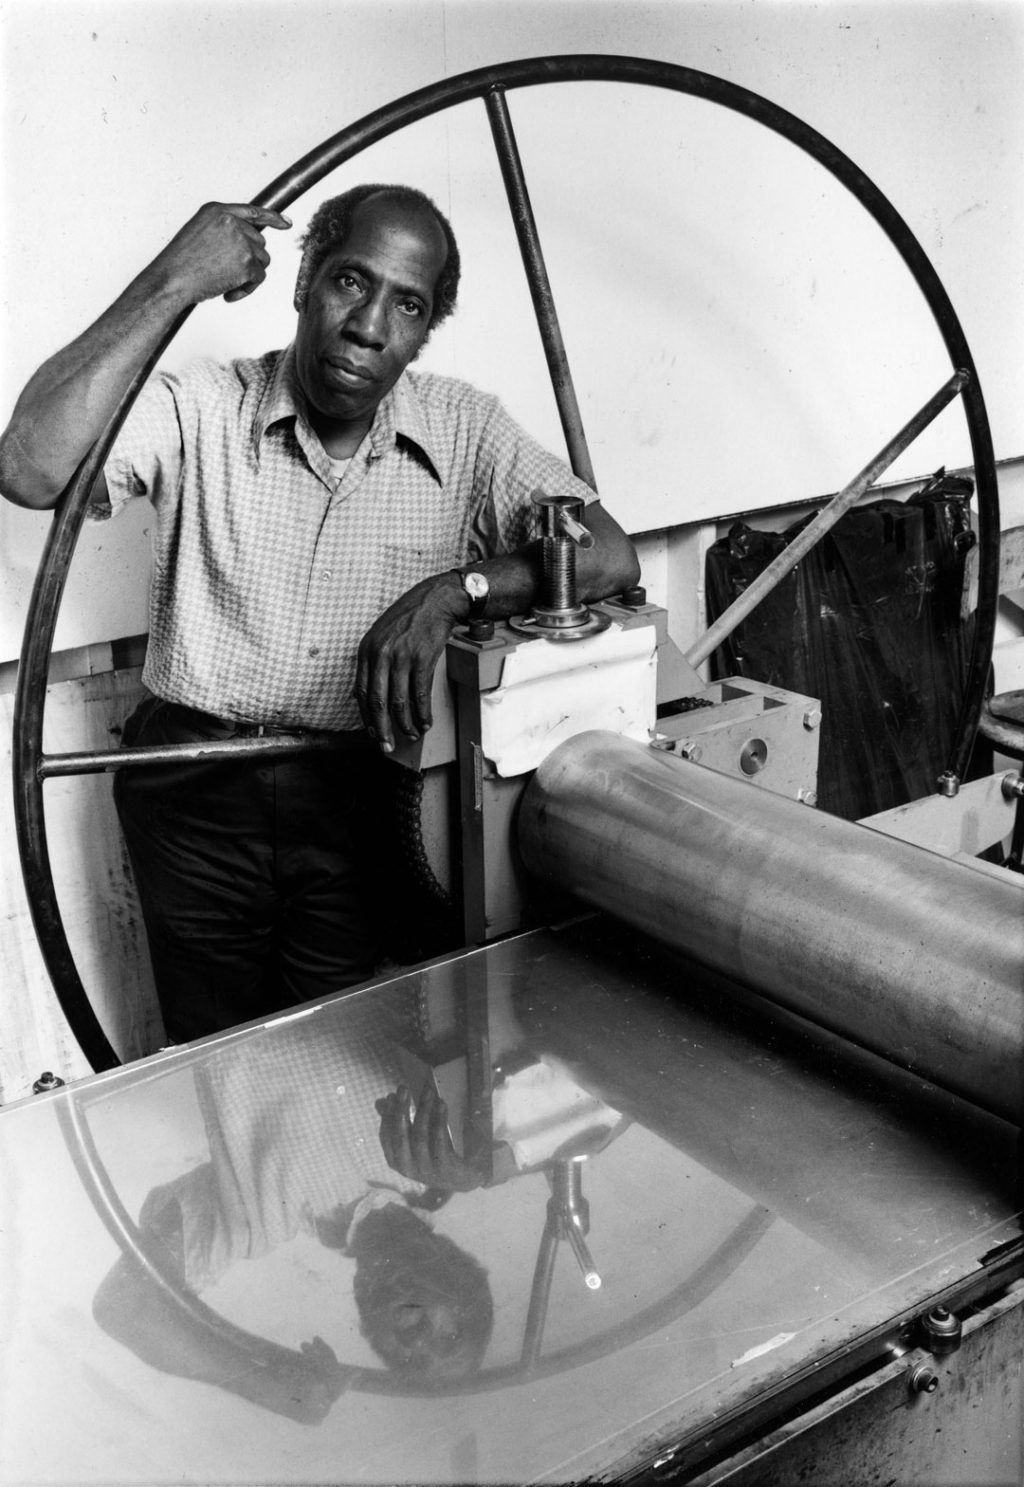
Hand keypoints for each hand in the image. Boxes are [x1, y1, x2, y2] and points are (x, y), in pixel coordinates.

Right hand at [153, 201, 291, 305]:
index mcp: (217, 210)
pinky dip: (246, 289)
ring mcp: (241, 241)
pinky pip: (259, 277)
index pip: (251, 211)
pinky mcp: (247, 262)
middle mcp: (231, 222)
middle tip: (227, 274)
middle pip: (259, 242)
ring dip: (248, 275)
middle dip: (249, 260)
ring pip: (262, 260)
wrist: (172, 279)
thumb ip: (223, 231)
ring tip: (225, 282)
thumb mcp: (199, 233)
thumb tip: (250, 242)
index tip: (286, 223)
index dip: (272, 218)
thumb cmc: (180, 262)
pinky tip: (227, 293)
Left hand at [354, 574, 463, 752]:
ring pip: (399, 702)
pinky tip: (426, 723)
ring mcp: (401, 656)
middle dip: (383, 729)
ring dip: (406, 724)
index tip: (373, 734)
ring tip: (412, 735)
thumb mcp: (380, 636)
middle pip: (377, 702)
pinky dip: (423, 713)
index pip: (362, 693)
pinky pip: (420, 694)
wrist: (435, 600)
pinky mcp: (422, 659)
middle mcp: (381, 654)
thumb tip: (359, 694)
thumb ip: (370, 662)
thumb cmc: (408, 619)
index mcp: (367, 651)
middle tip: (387, 746)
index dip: (367, 717)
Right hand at [376, 1083, 486, 1191]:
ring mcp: (426, 1169)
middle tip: (403, 1089)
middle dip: (400, 1110)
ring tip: (428, 1091)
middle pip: (400, 1136)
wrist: (463, 1178)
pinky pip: (440, 1140)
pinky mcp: (444, 1167)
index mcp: (396, 1161)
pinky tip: (442, 1104)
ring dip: (423, 1110)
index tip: (391, 1095)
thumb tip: (381, 1101)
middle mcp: (408, 1167)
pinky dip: (439, 1119)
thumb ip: (397, 1122)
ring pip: (420, 1136)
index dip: (387, 1115)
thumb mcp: (413, 1140)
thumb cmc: (434, 1155)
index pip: (386, 1136)